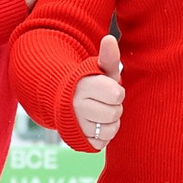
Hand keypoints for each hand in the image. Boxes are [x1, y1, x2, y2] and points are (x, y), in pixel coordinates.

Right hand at [72, 33, 124, 150]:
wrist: (66, 100)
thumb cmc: (90, 83)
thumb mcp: (99, 69)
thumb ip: (108, 56)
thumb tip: (110, 38)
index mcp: (83, 86)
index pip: (117, 95)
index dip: (116, 92)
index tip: (108, 89)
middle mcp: (75, 107)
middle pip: (114, 113)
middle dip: (114, 107)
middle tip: (104, 102)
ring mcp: (76, 125)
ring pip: (110, 130)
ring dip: (110, 122)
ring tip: (100, 113)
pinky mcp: (78, 141)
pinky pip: (102, 143)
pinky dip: (103, 136)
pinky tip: (95, 125)